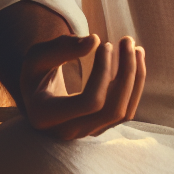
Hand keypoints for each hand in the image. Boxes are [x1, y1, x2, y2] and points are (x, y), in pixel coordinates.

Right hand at [18, 33, 146, 140]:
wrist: (37, 93)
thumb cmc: (37, 72)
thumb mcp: (39, 56)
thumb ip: (61, 47)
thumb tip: (94, 41)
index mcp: (47, 116)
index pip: (90, 102)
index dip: (104, 72)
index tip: (105, 44)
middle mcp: (67, 131)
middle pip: (112, 109)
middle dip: (127, 72)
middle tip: (127, 40)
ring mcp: (86, 133)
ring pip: (123, 112)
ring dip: (135, 78)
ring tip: (136, 49)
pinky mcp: (100, 127)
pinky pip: (125, 111)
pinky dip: (134, 86)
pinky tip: (135, 61)